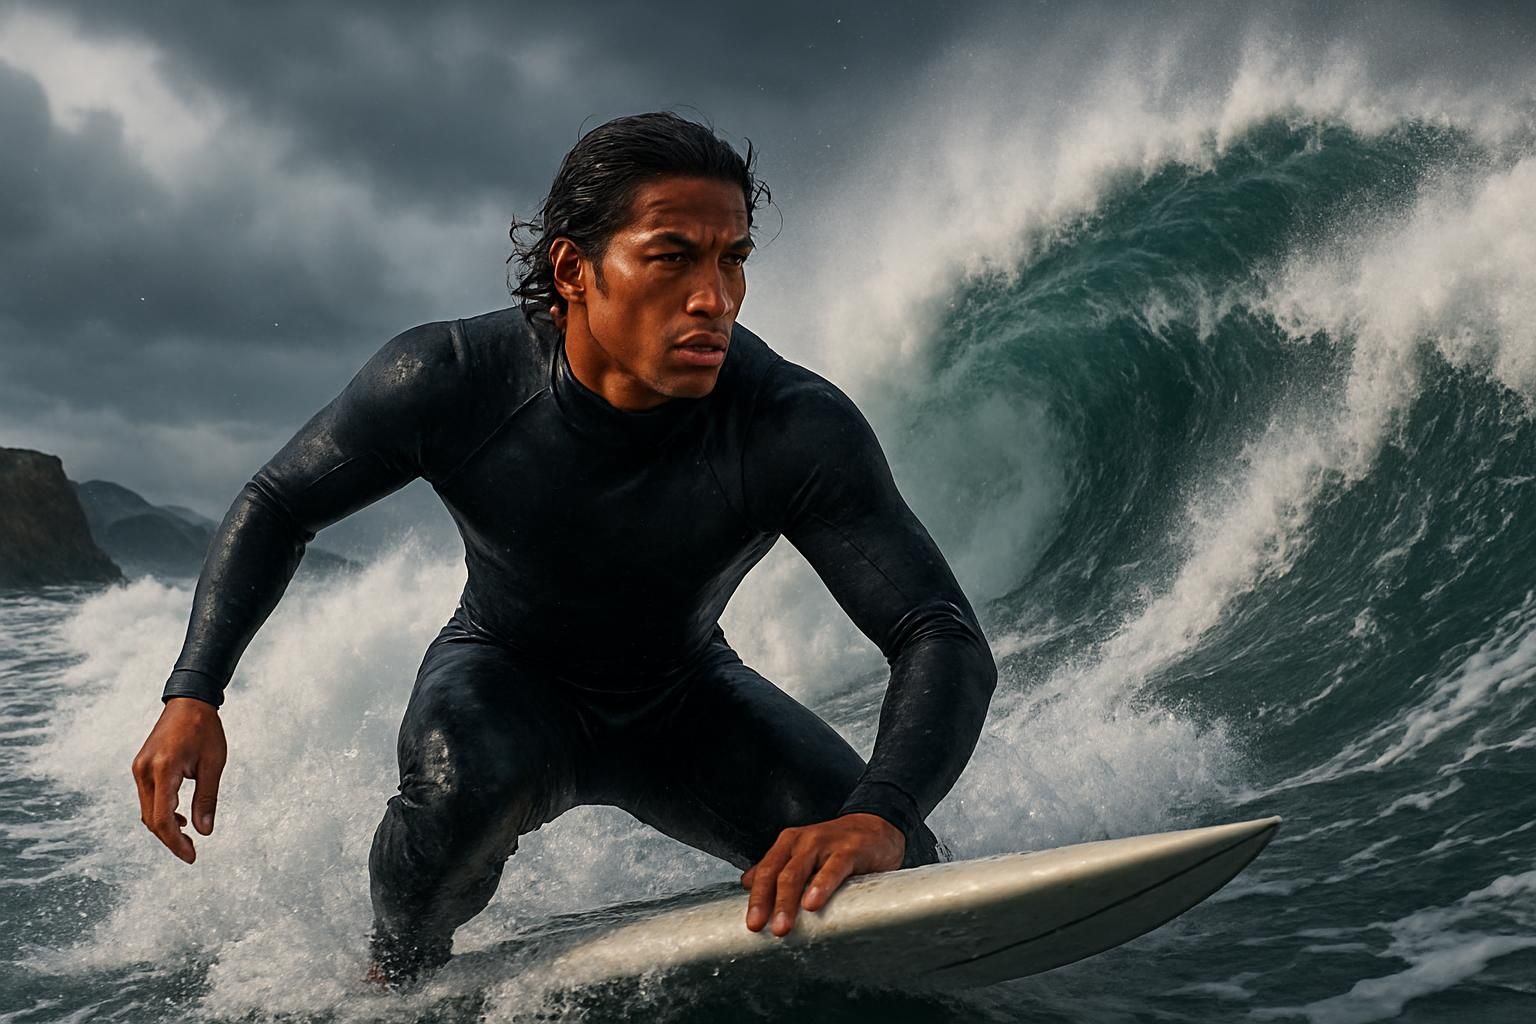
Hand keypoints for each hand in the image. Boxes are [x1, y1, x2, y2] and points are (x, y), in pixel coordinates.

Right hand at [131, 697, 226, 862]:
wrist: (189, 701)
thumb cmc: (205, 729)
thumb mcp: (214, 764)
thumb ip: (207, 799)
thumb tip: (204, 831)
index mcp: (163, 769)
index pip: (162, 818)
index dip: (175, 842)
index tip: (191, 856)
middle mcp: (144, 771)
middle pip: (151, 819)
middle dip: (170, 839)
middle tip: (191, 852)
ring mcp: (139, 768)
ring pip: (147, 810)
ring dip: (165, 827)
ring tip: (187, 838)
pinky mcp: (141, 767)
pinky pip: (147, 798)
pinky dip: (160, 812)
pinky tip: (180, 818)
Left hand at [740, 812, 904, 936]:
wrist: (876, 828)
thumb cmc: (837, 849)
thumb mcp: (804, 857)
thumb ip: (778, 869)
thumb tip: (746, 883)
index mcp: (788, 844)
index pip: (765, 871)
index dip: (755, 898)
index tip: (751, 925)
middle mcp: (802, 841)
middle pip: (777, 872)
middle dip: (765, 902)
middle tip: (758, 927)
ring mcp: (825, 843)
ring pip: (798, 870)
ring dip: (787, 900)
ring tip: (783, 925)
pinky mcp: (850, 849)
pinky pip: (833, 868)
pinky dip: (820, 885)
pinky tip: (812, 903)